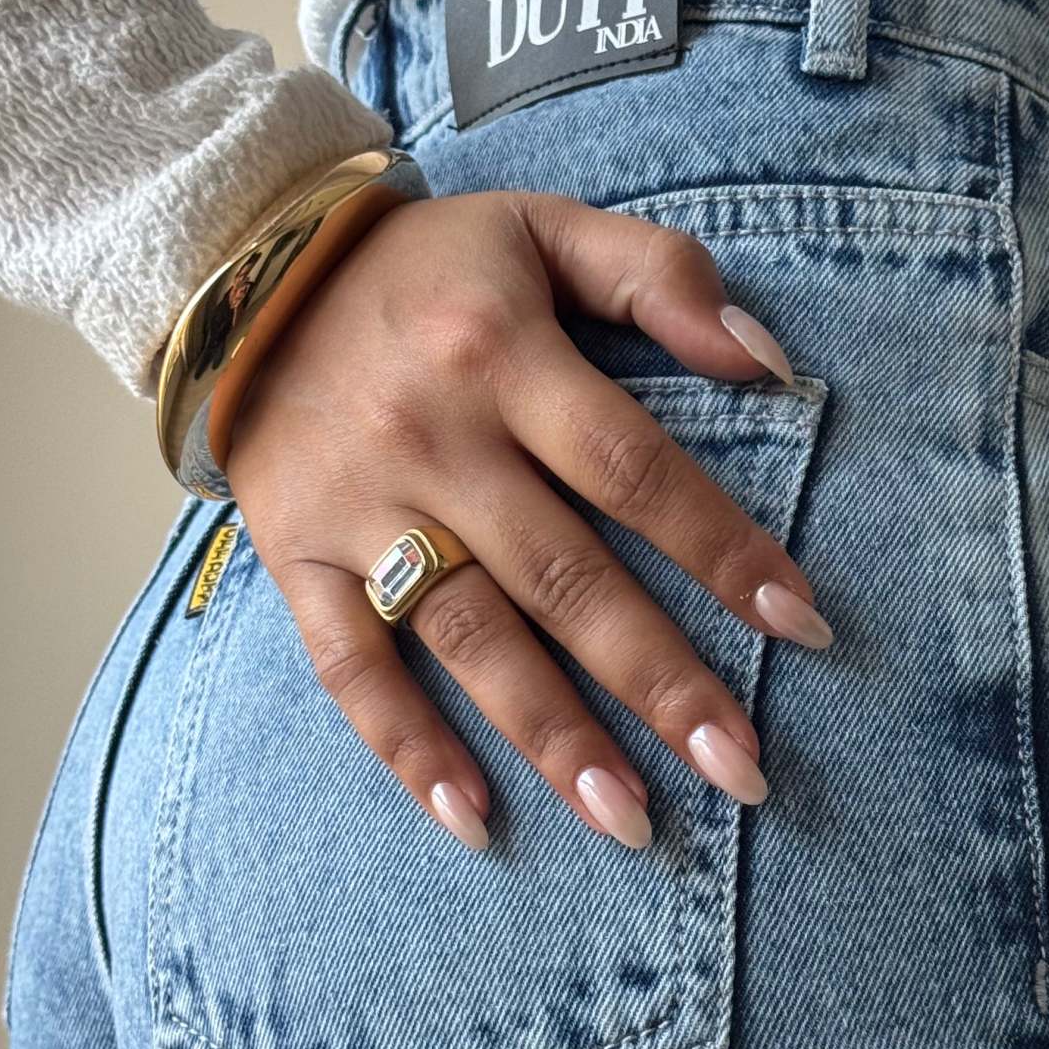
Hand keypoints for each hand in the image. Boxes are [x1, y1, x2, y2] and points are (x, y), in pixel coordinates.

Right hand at [225, 188, 830, 851]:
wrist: (242, 267)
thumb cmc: (430, 265)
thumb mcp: (546, 227)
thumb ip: (661, 277)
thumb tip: (771, 364)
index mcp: (502, 353)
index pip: (634, 468)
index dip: (722, 548)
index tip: (806, 625)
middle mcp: (433, 439)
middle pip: (565, 577)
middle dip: (660, 682)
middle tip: (743, 770)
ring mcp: (359, 509)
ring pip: (469, 639)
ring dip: (554, 738)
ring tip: (633, 821)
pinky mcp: (295, 559)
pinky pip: (351, 667)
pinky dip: (407, 747)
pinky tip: (476, 821)